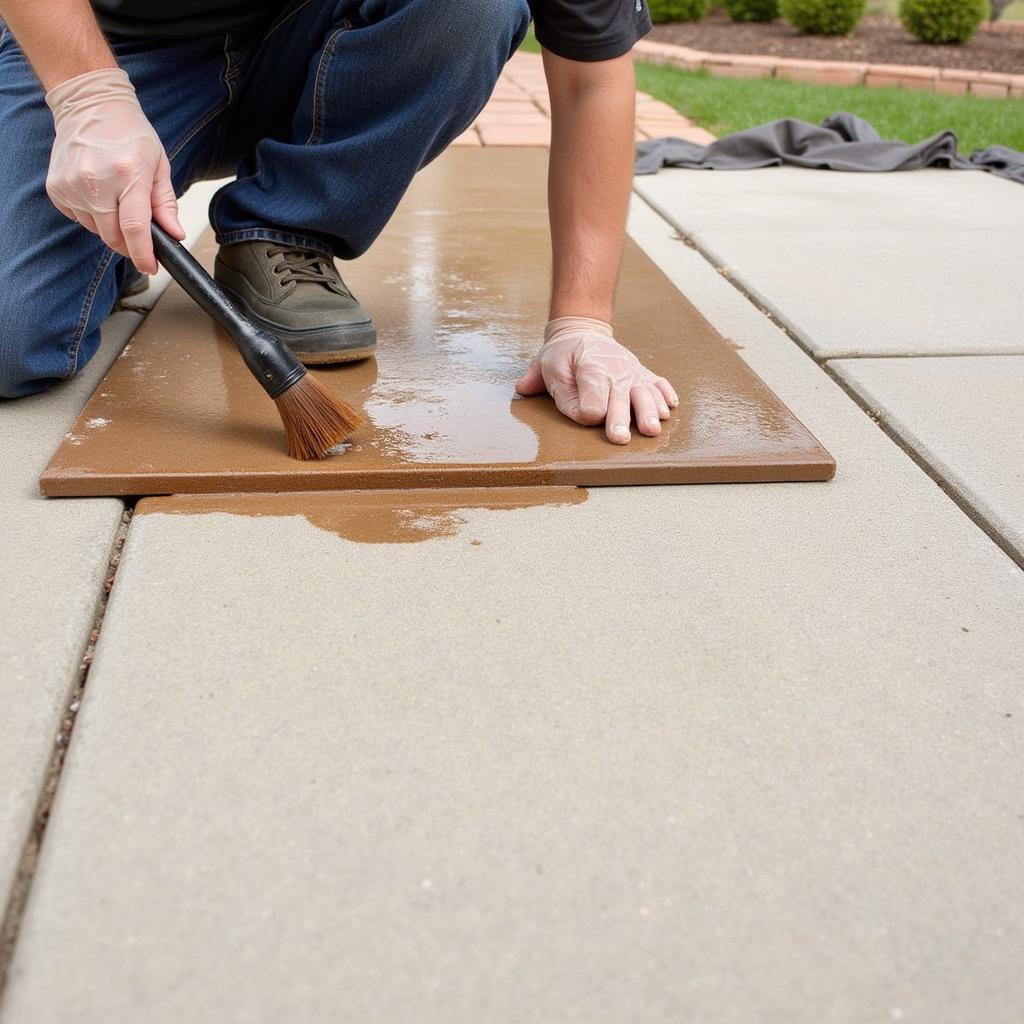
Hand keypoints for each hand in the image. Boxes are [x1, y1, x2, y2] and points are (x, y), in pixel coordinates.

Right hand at [44, 67, 183, 274]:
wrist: (89, 105)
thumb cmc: (129, 134)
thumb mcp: (159, 165)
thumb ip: (166, 204)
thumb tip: (175, 235)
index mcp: (128, 174)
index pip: (135, 229)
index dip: (143, 255)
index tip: (150, 267)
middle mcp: (97, 180)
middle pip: (114, 237)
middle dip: (130, 245)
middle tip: (140, 237)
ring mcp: (72, 184)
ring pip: (97, 231)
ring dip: (111, 227)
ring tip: (116, 199)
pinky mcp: (56, 188)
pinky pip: (79, 219)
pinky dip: (92, 216)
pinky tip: (98, 193)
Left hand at [515, 316, 678, 443]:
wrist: (583, 331)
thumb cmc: (563, 354)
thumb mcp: (544, 364)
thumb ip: (538, 381)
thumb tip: (526, 390)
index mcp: (590, 366)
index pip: (592, 400)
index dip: (585, 411)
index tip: (581, 413)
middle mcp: (616, 368)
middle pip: (620, 399)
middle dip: (619, 419)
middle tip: (619, 439)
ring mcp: (632, 371)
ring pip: (645, 393)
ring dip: (649, 411)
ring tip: (651, 430)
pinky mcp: (643, 374)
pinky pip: (659, 383)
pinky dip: (665, 395)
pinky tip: (669, 408)